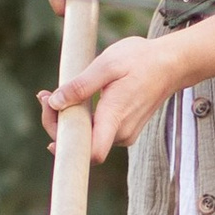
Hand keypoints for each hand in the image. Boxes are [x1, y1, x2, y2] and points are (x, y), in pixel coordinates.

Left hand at [41, 32, 183, 164]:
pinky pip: (97, 132)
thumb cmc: (140, 60)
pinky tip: (73, 99)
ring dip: (69, 120)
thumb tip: (55, 102)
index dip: (67, 148)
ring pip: (89, 138)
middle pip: (83, 145)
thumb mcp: (107, 65)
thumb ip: (80, 86)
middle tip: (44, 96)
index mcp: (115, 117)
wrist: (170, 64)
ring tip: (54, 93)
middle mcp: (121, 133)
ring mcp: (124, 133)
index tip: (52, 126)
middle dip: (59, 124)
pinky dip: (82, 120)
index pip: (92, 153)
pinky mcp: (124, 129)